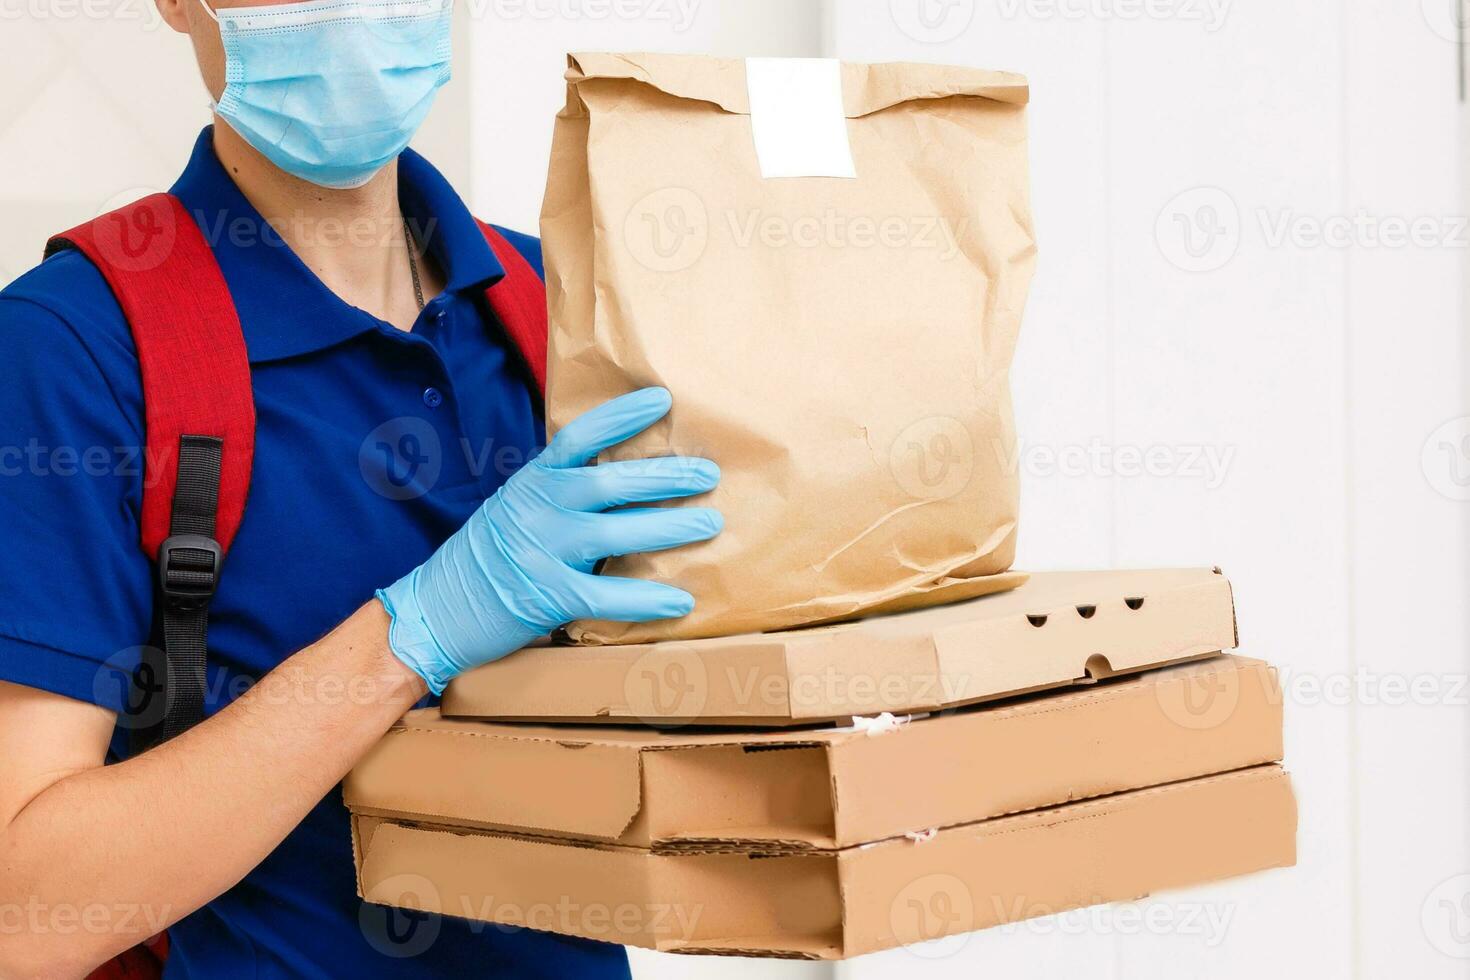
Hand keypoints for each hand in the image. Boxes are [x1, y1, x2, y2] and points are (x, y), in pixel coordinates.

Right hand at [377, 387, 720, 693]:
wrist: (434, 610)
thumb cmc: (486, 556)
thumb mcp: (516, 506)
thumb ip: (559, 491)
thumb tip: (623, 478)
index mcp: (531, 481)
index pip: (578, 437)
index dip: (620, 416)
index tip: (662, 400)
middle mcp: (536, 509)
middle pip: (608, 482)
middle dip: (664, 476)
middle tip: (709, 474)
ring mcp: (540, 551)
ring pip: (615, 533)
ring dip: (668, 527)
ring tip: (710, 524)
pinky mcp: (545, 596)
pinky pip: (605, 596)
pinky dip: (646, 598)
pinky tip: (681, 599)